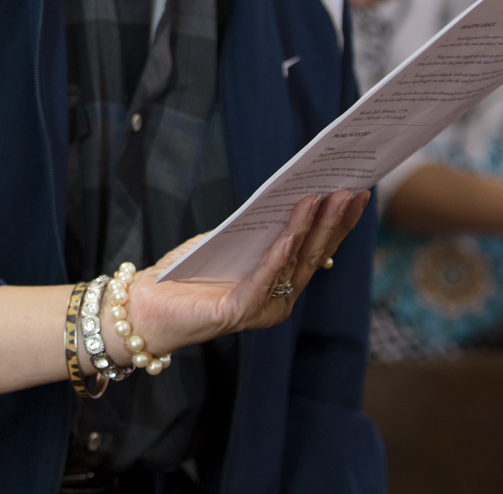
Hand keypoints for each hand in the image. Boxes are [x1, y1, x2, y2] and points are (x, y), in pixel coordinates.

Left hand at [114, 190, 368, 364]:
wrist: (144, 306)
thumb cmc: (186, 271)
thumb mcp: (227, 240)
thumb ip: (258, 227)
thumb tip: (289, 195)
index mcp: (280, 282)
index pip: (316, 249)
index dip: (339, 223)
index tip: (357, 191)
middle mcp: (278, 299)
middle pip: (312, 255)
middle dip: (333, 221)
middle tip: (348, 189)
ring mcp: (261, 309)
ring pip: (292, 265)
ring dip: (309, 230)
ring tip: (321, 198)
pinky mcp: (237, 313)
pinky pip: (263, 281)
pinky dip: (277, 257)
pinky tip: (288, 235)